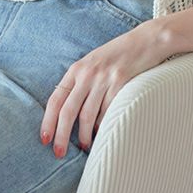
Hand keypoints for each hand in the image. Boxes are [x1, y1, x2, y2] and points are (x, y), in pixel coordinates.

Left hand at [40, 18, 165, 158]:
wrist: (147, 40)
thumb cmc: (119, 55)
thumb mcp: (94, 63)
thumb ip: (81, 82)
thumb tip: (68, 111)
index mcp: (76, 69)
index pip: (55, 99)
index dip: (48, 121)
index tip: (45, 139)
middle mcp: (87, 74)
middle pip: (68, 110)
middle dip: (62, 135)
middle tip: (59, 153)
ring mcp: (104, 78)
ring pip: (88, 115)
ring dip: (85, 136)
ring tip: (85, 146)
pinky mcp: (121, 83)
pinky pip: (108, 111)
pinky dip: (104, 126)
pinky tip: (103, 133)